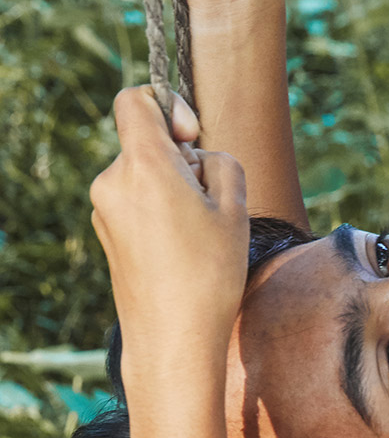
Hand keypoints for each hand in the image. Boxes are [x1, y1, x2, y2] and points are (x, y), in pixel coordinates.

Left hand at [89, 86, 248, 366]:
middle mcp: (112, 182)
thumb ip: (220, 163)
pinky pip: (137, 201)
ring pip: (145, 173)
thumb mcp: (235, 207)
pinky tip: (184, 247)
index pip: (135, 100)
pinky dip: (161, 210)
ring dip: (175, 187)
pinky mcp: (107, 234)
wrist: (173, 337)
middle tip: (213, 200)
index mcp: (143, 166)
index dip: (169, 104)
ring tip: (202, 231)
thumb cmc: (209, 273)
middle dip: (184, 158)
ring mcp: (104, 210)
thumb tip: (197, 158)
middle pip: (147, 142)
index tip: (193, 136)